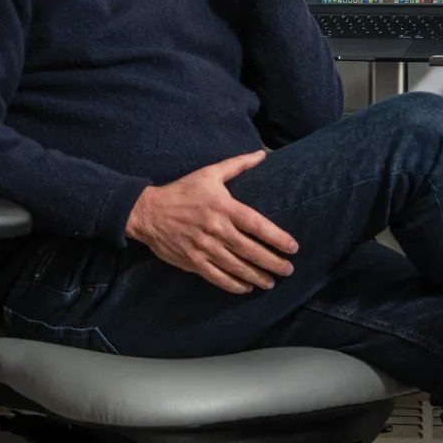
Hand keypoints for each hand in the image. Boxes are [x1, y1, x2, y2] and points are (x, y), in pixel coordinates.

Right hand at [125, 151, 298, 293]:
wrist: (148, 212)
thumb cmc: (182, 191)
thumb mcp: (209, 173)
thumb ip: (238, 165)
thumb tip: (261, 154)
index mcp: (223, 207)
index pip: (257, 225)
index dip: (277, 238)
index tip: (293, 247)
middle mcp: (216, 229)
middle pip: (251, 250)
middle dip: (273, 263)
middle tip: (288, 270)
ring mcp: (204, 248)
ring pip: (237, 267)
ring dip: (257, 277)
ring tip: (271, 282)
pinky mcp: (193, 262)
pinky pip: (218, 277)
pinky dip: (234, 285)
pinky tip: (247, 288)